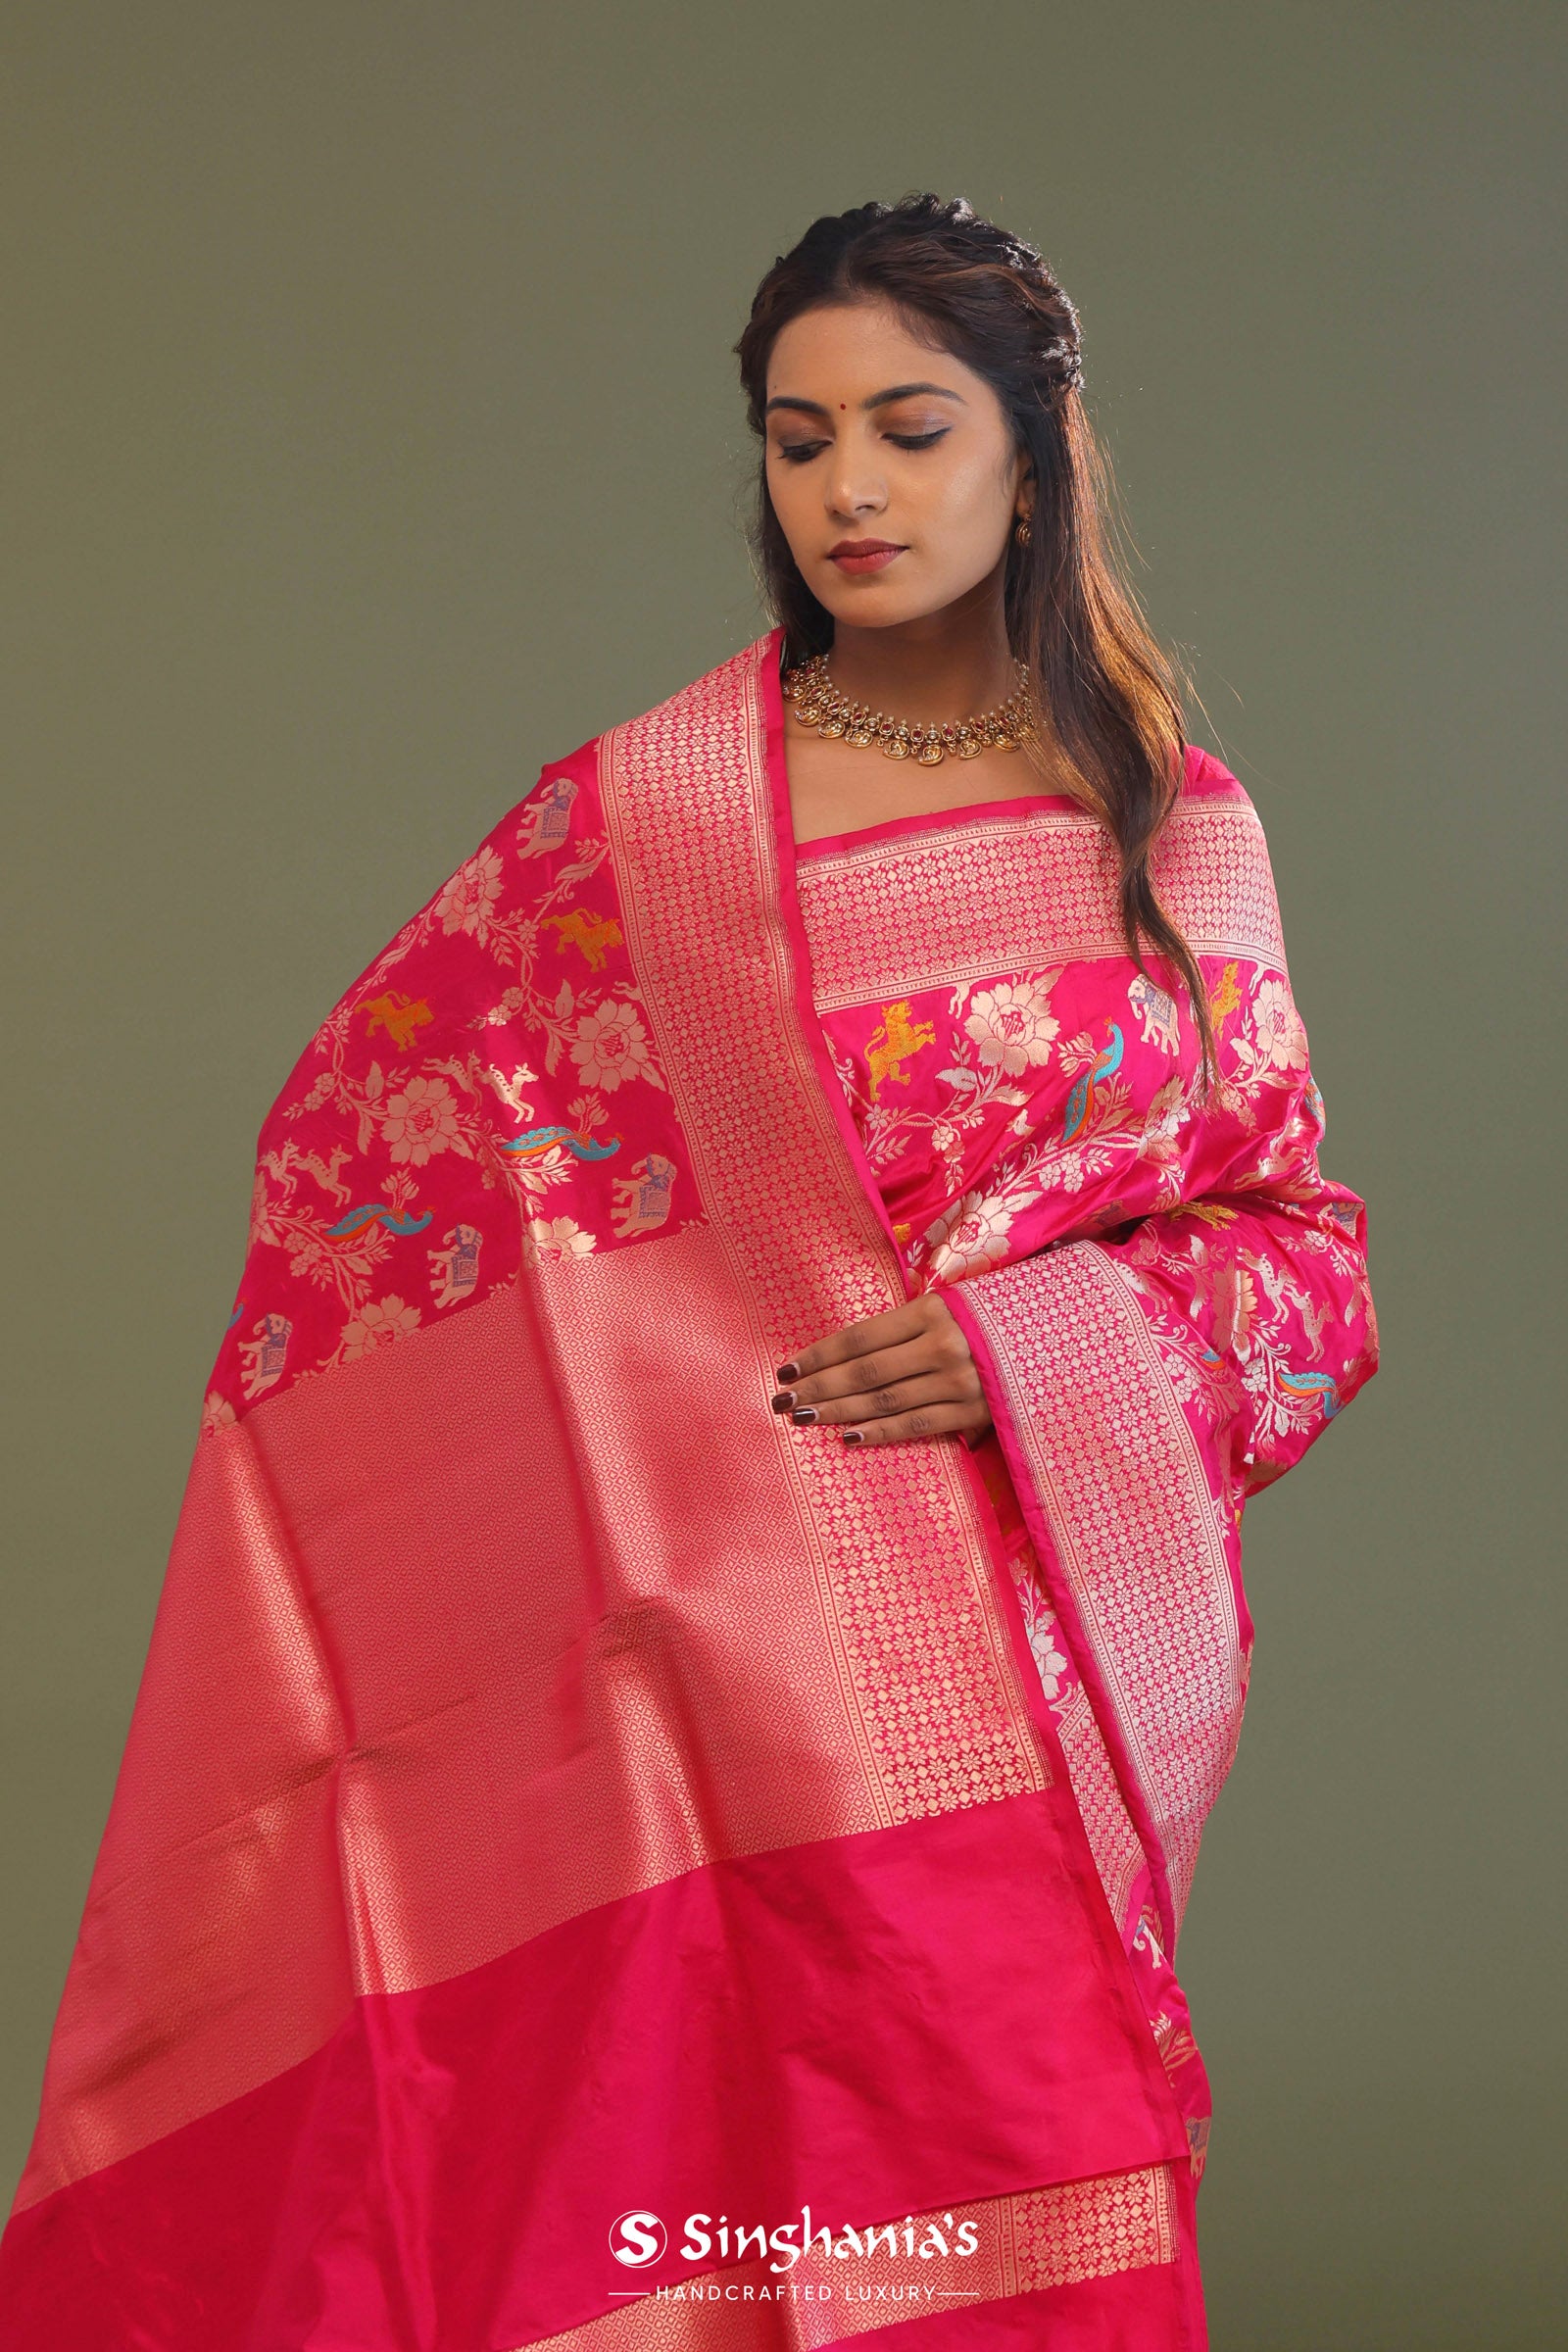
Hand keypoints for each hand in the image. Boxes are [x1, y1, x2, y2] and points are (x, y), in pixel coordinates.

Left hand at [771, 1291, 992, 1447]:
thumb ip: (906, 1324)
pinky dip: (880, 1433)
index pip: (861, 1337)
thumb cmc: (992, 1318)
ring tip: (804, 1418)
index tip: (787, 1369)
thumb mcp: (951, 1304)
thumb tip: (849, 1351)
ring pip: (885, 1401)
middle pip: (865, 1372)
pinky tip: (848, 1437)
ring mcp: (959, 1384)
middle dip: (819, 1387)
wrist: (1056, 1343)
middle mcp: (943, 1347)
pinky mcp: (975, 1414)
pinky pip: (916, 1426)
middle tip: (782, 1400)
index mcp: (933, 1311)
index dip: (821, 1354)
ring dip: (839, 1412)